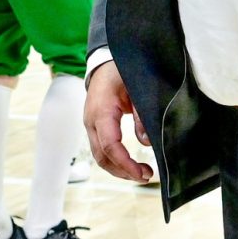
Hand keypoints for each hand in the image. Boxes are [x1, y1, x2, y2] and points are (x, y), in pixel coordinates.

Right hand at [85, 60, 153, 183]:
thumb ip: (141, 114)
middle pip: (102, 157)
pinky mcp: (95, 127)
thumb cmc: (122, 71)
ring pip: (100, 156)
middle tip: (146, 176)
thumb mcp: (137, 87)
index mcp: (101, 111)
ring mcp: (91, 125)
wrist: (106, 62)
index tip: (142, 173)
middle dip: (123, 171)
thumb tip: (146, 142)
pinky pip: (102, 149)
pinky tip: (130, 164)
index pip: (110, 146)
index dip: (125, 163)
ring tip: (141, 174)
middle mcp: (91, 121)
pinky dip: (115, 160)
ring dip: (119, 169)